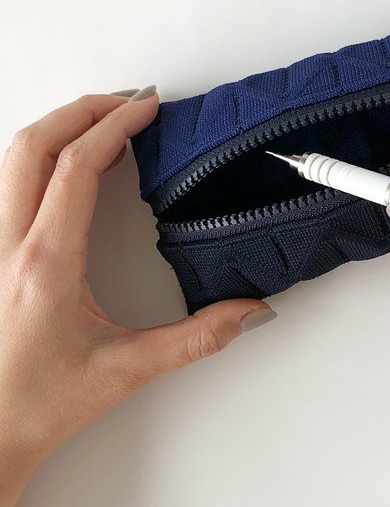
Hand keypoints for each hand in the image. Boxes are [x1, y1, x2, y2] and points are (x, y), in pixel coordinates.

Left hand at [0, 88, 274, 506]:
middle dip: (84, 109)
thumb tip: (249, 312)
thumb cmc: (39, 404)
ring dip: (59, 127)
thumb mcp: (128, 370)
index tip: (147, 108)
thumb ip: (198, 338)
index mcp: (46, 263)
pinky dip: (42, 155)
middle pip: (34, 143)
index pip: (76, 167)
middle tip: (129, 101)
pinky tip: (68, 166)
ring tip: (103, 120)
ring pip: (13, 157)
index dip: (115, 126)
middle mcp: (9, 245)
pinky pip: (9, 182)